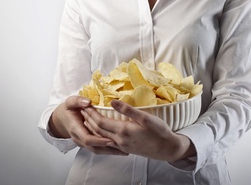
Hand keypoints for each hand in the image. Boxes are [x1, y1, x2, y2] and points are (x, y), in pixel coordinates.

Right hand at [49, 96, 127, 155]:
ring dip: (110, 152)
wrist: (61, 119)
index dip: (99, 140)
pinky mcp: (87, 143)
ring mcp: (82, 142)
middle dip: (108, 149)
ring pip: (96, 150)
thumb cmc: (68, 109)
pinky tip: (118, 148)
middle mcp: (78, 138)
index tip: (111, 139)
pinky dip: (107, 149)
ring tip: (124, 151)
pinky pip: (97, 148)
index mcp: (75, 128)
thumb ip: (78, 101)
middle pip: (94, 148)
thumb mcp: (70, 102)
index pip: (87, 138)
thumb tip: (88, 102)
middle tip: (123, 148)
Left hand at [81, 100, 195, 161]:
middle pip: (99, 130)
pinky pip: (108, 142)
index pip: (101, 122)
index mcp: (123, 131)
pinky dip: (101, 136)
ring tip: (88, 120)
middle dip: (89, 120)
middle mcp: (120, 140)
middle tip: (82, 110)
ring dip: (93, 128)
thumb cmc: (159, 132)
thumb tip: (112, 101)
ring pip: (102, 138)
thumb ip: (127, 110)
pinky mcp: (126, 149)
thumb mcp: (145, 118)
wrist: (167, 149)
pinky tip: (101, 133)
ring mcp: (122, 146)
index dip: (92, 113)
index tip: (85, 105)